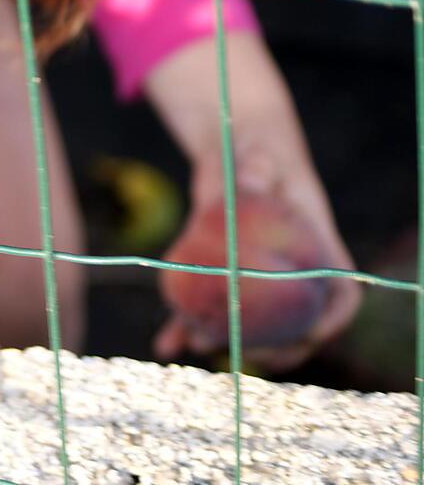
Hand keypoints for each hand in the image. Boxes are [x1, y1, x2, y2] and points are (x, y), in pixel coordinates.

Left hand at [144, 32, 359, 370]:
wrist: (232, 149)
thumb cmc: (252, 151)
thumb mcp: (254, 158)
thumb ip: (253, 172)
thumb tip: (253, 172)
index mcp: (313, 243)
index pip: (340, 291)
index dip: (329, 320)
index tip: (304, 336)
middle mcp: (290, 266)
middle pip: (294, 321)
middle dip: (274, 347)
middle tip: (243, 355)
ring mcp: (257, 275)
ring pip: (247, 319)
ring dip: (223, 339)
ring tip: (193, 346)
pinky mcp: (223, 273)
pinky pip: (208, 305)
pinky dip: (186, 325)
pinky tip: (164, 343)